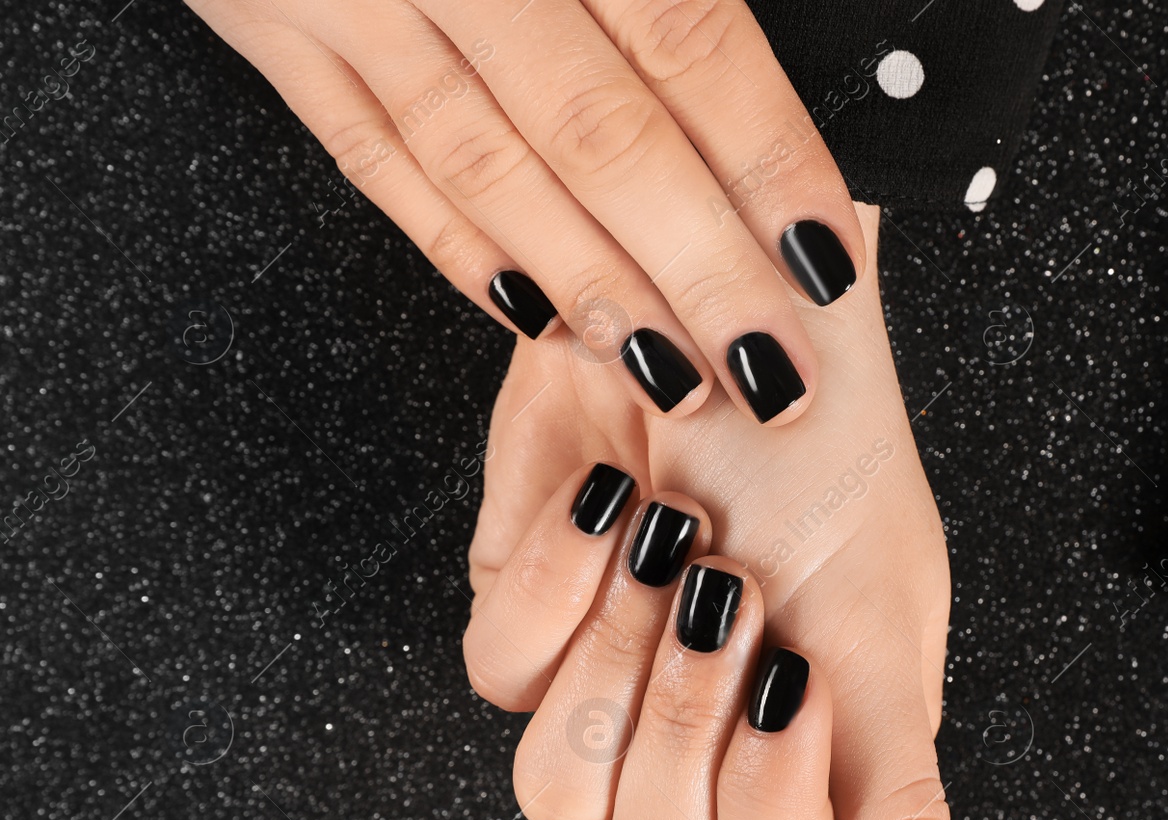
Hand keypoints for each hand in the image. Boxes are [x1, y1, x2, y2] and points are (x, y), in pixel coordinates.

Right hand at [188, 0, 863, 424]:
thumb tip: (766, 60)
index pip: (688, 41)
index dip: (765, 160)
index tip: (825, 259)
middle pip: (599, 134)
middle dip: (697, 266)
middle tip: (770, 368)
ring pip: (487, 167)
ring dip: (588, 284)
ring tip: (673, 370)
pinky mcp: (274, 30)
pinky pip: (372, 161)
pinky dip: (456, 246)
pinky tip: (531, 316)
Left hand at [463, 203, 952, 819]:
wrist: (736, 315)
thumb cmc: (830, 455)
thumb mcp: (887, 620)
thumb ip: (897, 793)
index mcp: (806, 767)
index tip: (804, 685)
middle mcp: (699, 747)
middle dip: (693, 732)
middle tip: (735, 608)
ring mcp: (602, 688)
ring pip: (559, 796)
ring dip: (623, 668)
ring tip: (677, 557)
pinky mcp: (522, 615)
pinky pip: (497, 673)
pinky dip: (558, 585)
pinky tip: (616, 507)